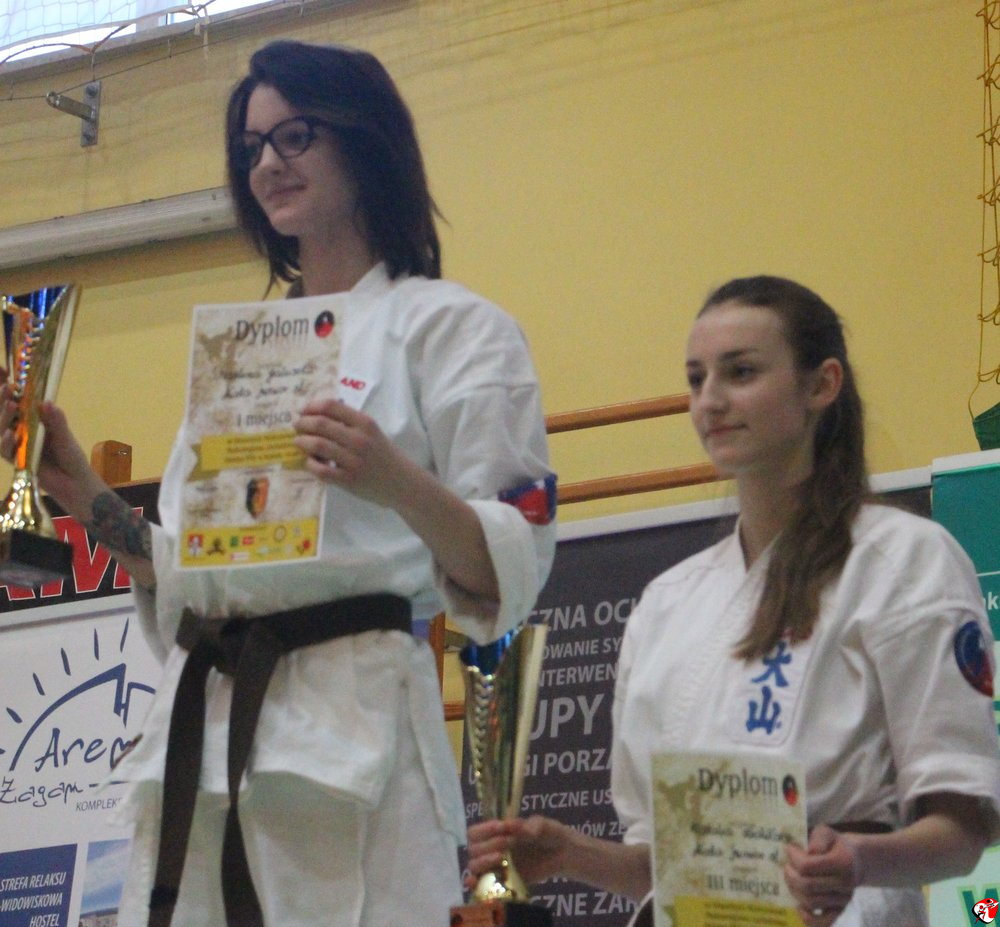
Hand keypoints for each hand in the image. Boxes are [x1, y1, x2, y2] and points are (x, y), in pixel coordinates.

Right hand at [0, 380, 91, 507]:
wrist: (74, 483)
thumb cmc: (71, 457)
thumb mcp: (65, 436)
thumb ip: (56, 421)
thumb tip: (46, 402)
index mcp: (33, 418)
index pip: (16, 398)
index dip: (5, 384)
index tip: (3, 368)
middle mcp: (22, 428)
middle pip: (4, 410)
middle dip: (2, 397)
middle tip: (7, 386)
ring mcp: (17, 444)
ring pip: (2, 427)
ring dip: (4, 416)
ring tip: (11, 405)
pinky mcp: (16, 460)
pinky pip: (6, 449)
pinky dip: (7, 441)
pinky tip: (11, 433)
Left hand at [293, 399, 412, 507]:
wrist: (403, 483)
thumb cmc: (384, 455)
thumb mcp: (372, 432)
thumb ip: (350, 423)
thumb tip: (316, 415)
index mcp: (365, 423)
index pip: (331, 407)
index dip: (311, 407)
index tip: (303, 411)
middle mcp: (359, 439)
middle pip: (320, 424)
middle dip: (302, 423)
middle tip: (296, 426)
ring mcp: (354, 460)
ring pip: (317, 445)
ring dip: (302, 442)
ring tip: (298, 442)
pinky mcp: (349, 480)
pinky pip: (320, 470)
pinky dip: (310, 464)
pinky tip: (310, 462)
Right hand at [465, 817, 569, 890]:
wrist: (564, 854)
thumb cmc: (551, 834)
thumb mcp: (545, 825)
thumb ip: (534, 825)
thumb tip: (518, 827)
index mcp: (499, 832)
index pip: (476, 831)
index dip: (484, 830)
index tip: (502, 829)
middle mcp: (493, 848)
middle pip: (473, 849)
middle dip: (487, 846)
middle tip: (507, 844)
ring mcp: (498, 867)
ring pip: (475, 866)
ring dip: (482, 863)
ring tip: (500, 860)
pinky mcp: (504, 883)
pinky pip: (484, 885)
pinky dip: (475, 884)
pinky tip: (474, 884)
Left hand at [784, 825, 858, 926]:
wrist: (855, 860)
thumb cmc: (834, 844)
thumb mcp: (826, 832)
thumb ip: (818, 838)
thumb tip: (809, 852)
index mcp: (842, 862)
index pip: (808, 866)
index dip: (793, 857)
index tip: (789, 849)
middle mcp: (845, 884)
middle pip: (806, 886)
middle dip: (789, 874)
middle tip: (787, 865)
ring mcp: (842, 900)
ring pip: (810, 902)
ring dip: (794, 890)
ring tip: (791, 877)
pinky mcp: (839, 910)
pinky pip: (823, 922)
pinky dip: (807, 918)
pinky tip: (798, 905)